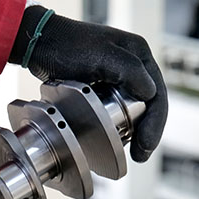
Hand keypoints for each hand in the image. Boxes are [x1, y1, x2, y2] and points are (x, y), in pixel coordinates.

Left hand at [9, 6, 167, 162]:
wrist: (40, 43)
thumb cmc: (66, 45)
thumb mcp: (100, 56)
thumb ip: (129, 71)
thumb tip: (151, 95)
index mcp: (139, 54)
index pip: (158, 94)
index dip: (155, 122)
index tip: (146, 145)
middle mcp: (134, 64)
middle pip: (150, 104)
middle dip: (148, 131)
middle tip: (141, 155)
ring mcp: (119, 75)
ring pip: (136, 108)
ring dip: (136, 130)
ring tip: (133, 151)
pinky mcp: (104, 85)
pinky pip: (120, 108)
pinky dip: (121, 124)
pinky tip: (117, 138)